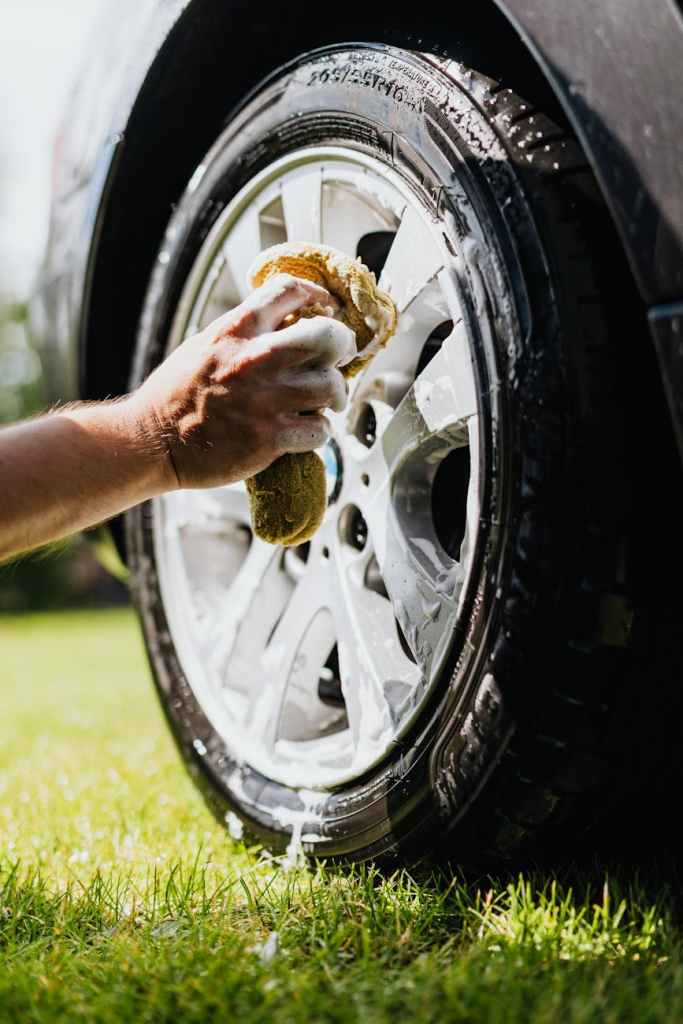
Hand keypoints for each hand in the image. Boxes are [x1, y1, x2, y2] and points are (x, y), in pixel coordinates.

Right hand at [129, 274, 355, 489]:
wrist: (153, 441)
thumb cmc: (176, 395)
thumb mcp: (205, 344)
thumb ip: (244, 332)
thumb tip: (285, 322)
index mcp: (235, 330)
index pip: (289, 290)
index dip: (316, 294)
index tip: (327, 306)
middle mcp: (253, 359)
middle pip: (328, 335)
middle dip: (343, 346)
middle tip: (340, 359)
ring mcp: (264, 400)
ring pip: (331, 385)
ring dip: (336, 395)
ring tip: (327, 402)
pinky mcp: (269, 438)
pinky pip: (320, 430)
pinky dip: (319, 432)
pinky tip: (306, 431)